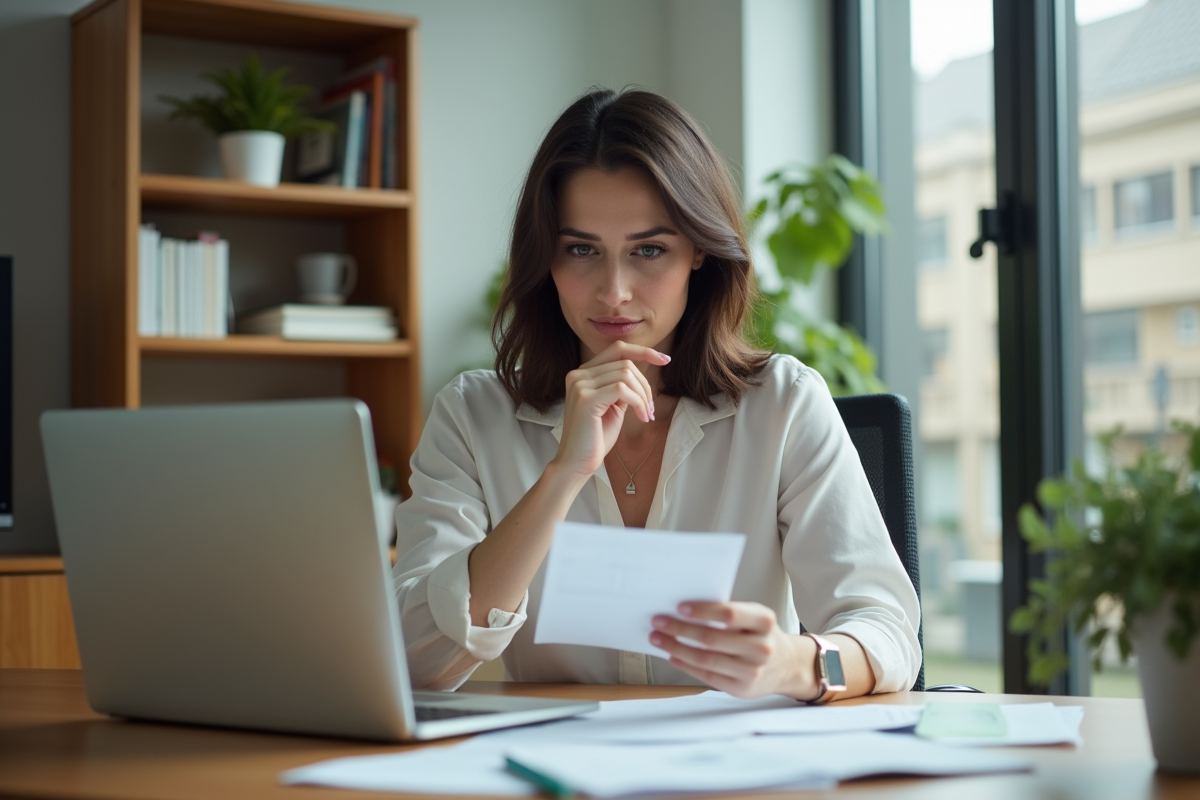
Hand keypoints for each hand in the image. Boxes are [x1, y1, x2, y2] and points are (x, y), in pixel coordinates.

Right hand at [551, 341, 670, 481]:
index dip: (643, 351)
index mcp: (583, 374)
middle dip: (645, 385)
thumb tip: (645, 366)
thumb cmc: (596, 438)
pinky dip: (638, 402)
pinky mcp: (585, 399)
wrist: (577, 464)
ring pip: (626, 375)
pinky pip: (622, 389)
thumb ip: (623, 386)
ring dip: (643, 396)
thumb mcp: (614, 405)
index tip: (666, 359)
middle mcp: (578, 375)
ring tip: (646, 414)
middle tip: (650, 409)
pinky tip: (641, 417)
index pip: (617, 349)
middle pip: (626, 363)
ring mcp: (579, 385)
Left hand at [649, 601, 816, 699]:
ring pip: (705, 659)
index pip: (729, 614)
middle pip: (712, 638)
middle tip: (658, 621)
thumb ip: (728, 613)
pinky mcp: (742, 688)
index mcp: (764, 621)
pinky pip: (707, 675)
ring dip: (676, 648)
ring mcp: (752, 670)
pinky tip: (672, 656)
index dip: (703, 611)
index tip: (679, 607)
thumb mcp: (755, 617)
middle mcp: (761, 647)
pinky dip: (686, 665)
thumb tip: (685, 609)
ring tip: (659, 639)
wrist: (787, 666)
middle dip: (680, 629)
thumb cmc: (762, 635)